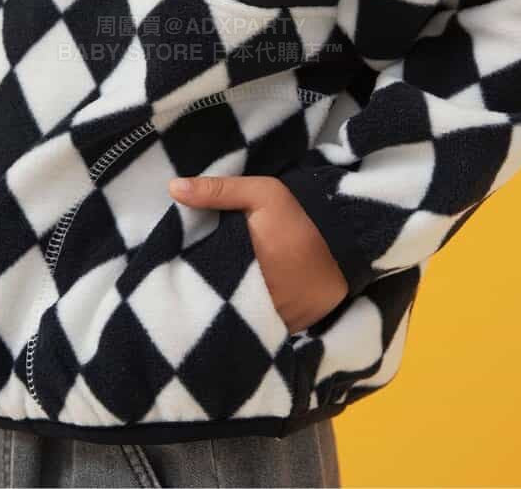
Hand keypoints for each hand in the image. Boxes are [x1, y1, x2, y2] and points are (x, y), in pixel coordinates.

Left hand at [169, 175, 347, 332]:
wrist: (347, 232)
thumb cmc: (298, 211)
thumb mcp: (258, 192)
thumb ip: (216, 191)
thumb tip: (173, 188)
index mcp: (248, 264)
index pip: (207, 281)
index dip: (193, 280)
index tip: (183, 273)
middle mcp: (263, 297)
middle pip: (225, 308)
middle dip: (211, 300)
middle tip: (196, 291)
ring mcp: (281, 316)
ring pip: (245, 323)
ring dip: (233, 316)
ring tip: (217, 306)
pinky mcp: (296, 326)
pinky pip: (267, 331)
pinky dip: (255, 325)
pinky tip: (245, 315)